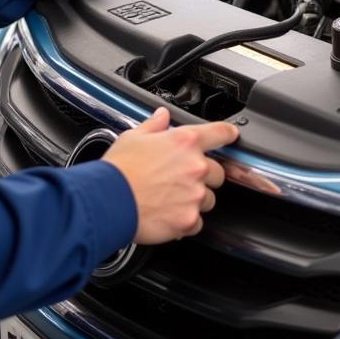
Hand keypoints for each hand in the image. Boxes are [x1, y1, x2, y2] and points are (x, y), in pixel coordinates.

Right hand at [102, 107, 238, 244]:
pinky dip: (187, 221)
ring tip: (171, 199)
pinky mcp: (188, 220)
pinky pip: (197, 222)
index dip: (228, 133)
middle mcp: (195, 167)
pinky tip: (168, 215)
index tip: (231, 135)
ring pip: (208, 199)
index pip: (220, 133)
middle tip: (182, 179)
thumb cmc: (119, 169)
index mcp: (185, 142)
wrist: (108, 201)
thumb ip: (154, 125)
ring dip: (196, 199)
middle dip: (204, 176)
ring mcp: (194, 195)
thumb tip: (162, 116)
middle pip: (217, 172)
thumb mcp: (134, 137)